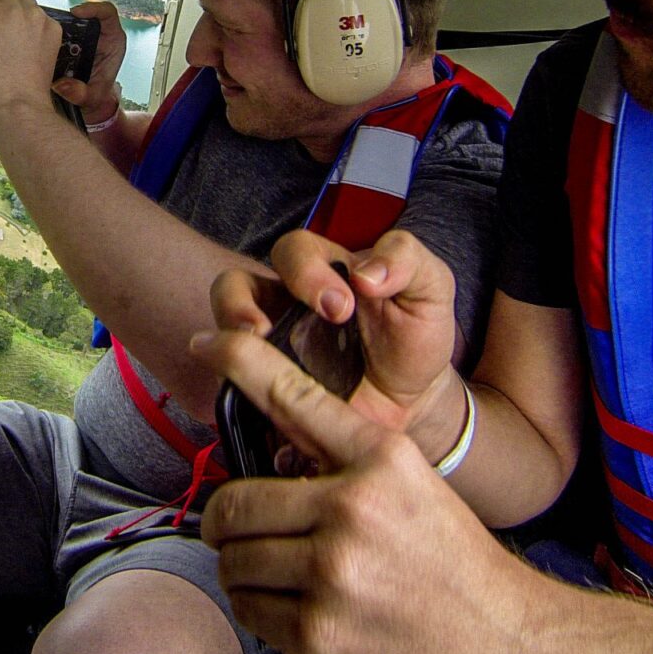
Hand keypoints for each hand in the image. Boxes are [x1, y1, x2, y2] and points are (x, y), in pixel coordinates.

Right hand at [51, 0, 124, 124]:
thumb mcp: (91, 98)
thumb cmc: (96, 95)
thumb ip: (81, 93)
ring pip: (70, 20)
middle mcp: (99, 34)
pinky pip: (60, 29)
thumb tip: (62, 86)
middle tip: (52, 22)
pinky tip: (39, 39)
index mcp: (113, 41)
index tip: (76, 13)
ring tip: (42, 30)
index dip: (93, 8)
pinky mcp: (71, 40)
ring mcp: (84, 36)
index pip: (108, 13)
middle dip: (67, 16)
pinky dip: (50, 32)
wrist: (89, 99)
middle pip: (85, 12)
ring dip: (56, 23)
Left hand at [194, 330, 556, 653]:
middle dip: (226, 522)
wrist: (511, 647)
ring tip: (274, 577)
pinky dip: (259, 612)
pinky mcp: (319, 632)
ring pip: (236, 561)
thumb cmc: (455, 567)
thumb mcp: (414, 488)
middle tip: (232, 533)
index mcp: (382, 460)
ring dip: (243, 571)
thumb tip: (265, 455)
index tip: (208, 342)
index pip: (293, 395)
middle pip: (237, 501)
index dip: (239, 361)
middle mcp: (354, 507)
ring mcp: (334, 572)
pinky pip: (250, 611)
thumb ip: (347, 466)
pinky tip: (293, 611)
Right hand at [212, 228, 468, 456]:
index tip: (341, 308)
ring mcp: (271, 346)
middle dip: (241, 302)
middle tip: (268, 330)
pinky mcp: (268, 387)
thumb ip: (407, 261)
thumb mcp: (431, 288)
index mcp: (323, 271)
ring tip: (246, 351)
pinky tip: (258, 395)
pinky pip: (234, 380)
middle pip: (235, 284)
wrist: (416, 401)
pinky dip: (234, 382)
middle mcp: (286, 303)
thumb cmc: (415, 336)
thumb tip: (366, 272)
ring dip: (225, 334)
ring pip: (221, 326)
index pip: (293, 252)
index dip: (306, 273)